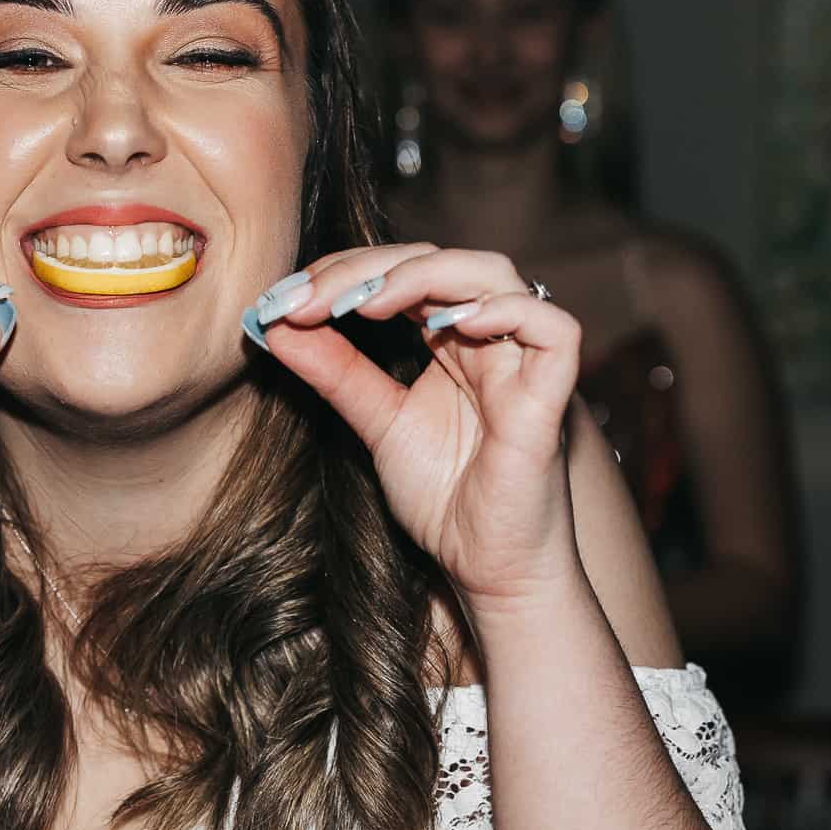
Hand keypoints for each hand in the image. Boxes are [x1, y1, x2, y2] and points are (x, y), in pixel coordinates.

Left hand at [249, 245, 584, 604]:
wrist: (486, 568)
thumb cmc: (445, 497)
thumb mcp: (375, 421)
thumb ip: (334, 372)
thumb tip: (276, 324)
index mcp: (449, 338)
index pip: (403, 271)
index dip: (347, 271)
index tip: (285, 298)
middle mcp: (488, 338)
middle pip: (441, 261)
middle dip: (371, 269)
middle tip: (311, 298)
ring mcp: (522, 363)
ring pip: (496, 275)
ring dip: (425, 276)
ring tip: (366, 303)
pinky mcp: (551, 397)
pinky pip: (554, 329)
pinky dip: (508, 311)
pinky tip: (452, 324)